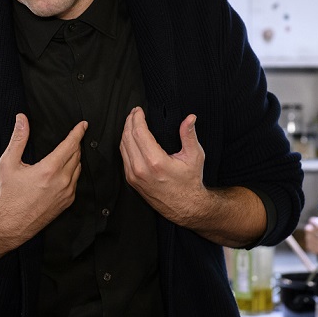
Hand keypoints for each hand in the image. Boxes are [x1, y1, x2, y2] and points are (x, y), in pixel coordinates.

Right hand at [0, 113, 85, 291]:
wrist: (11, 224)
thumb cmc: (8, 195)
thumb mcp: (8, 163)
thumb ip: (18, 139)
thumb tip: (21, 119)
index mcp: (49, 169)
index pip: (71, 145)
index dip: (78, 132)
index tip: (83, 124)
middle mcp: (62, 181)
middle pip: (77, 155)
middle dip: (76, 144)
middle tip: (72, 136)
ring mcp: (67, 193)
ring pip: (78, 168)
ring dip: (75, 158)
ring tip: (68, 151)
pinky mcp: (68, 202)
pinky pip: (76, 182)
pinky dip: (73, 172)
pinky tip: (64, 170)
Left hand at [119, 107, 206, 225]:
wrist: (185, 206)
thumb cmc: (190, 181)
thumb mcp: (194, 156)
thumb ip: (189, 135)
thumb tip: (190, 117)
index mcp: (155, 161)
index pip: (139, 132)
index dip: (137, 118)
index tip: (139, 109)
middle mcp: (141, 169)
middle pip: (127, 137)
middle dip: (129, 121)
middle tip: (134, 112)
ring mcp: (133, 176)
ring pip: (122, 147)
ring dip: (125, 131)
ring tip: (132, 121)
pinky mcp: (131, 181)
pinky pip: (123, 157)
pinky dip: (125, 144)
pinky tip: (130, 137)